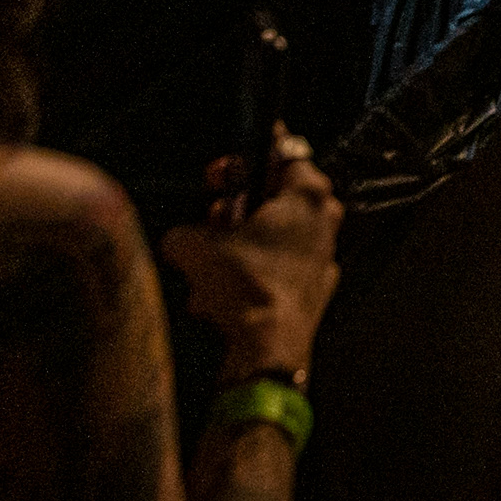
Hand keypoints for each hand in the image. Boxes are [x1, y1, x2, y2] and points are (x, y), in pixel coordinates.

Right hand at [160, 128, 341, 382]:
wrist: (266, 348)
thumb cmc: (245, 289)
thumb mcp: (194, 248)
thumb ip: (182, 232)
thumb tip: (177, 238)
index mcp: (307, 194)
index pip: (283, 151)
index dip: (246, 156)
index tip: (223, 169)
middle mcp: (324, 219)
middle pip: (276, 195)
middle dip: (238, 206)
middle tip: (213, 218)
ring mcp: (323, 254)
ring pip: (275, 233)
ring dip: (240, 242)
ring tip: (211, 262)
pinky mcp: (315, 286)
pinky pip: (278, 268)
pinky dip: (253, 272)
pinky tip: (224, 291)